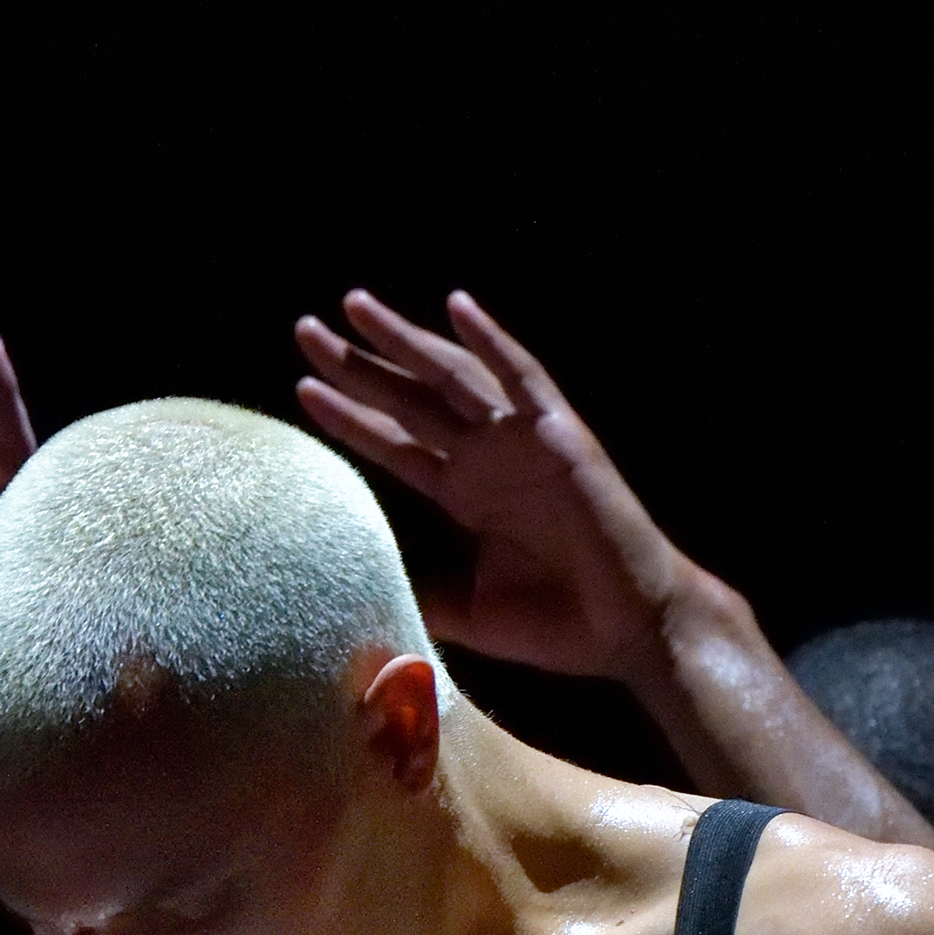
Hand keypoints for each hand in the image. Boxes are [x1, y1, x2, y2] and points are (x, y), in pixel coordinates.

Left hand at [289, 289, 687, 676]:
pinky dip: (491, 340)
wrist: (630, 629)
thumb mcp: (466, 610)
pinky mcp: (560, 436)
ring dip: (404, 340)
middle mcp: (486, 458)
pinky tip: (456, 305)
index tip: (302, 387)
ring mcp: (522, 441)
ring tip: (354, 306)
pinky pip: (523, 377)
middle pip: (409, 399)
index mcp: (464, 494)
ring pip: (451, 377)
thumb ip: (416, 590)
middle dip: (358, 365)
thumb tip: (355, 592)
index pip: (393, 443)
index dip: (349, 415)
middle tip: (306, 330)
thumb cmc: (558, 623)